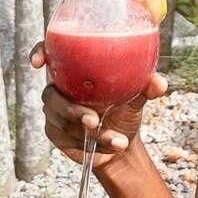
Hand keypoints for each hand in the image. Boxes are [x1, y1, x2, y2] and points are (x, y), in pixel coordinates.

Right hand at [29, 44, 166, 166]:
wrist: (121, 143)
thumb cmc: (123, 109)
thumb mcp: (135, 96)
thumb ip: (145, 87)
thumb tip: (159, 82)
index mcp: (74, 71)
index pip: (50, 54)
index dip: (39, 53)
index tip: (38, 62)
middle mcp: (60, 89)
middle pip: (51, 94)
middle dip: (71, 109)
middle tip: (93, 120)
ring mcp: (55, 112)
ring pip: (61, 120)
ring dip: (89, 133)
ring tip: (115, 140)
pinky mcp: (55, 133)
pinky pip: (67, 138)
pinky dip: (92, 144)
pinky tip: (111, 145)